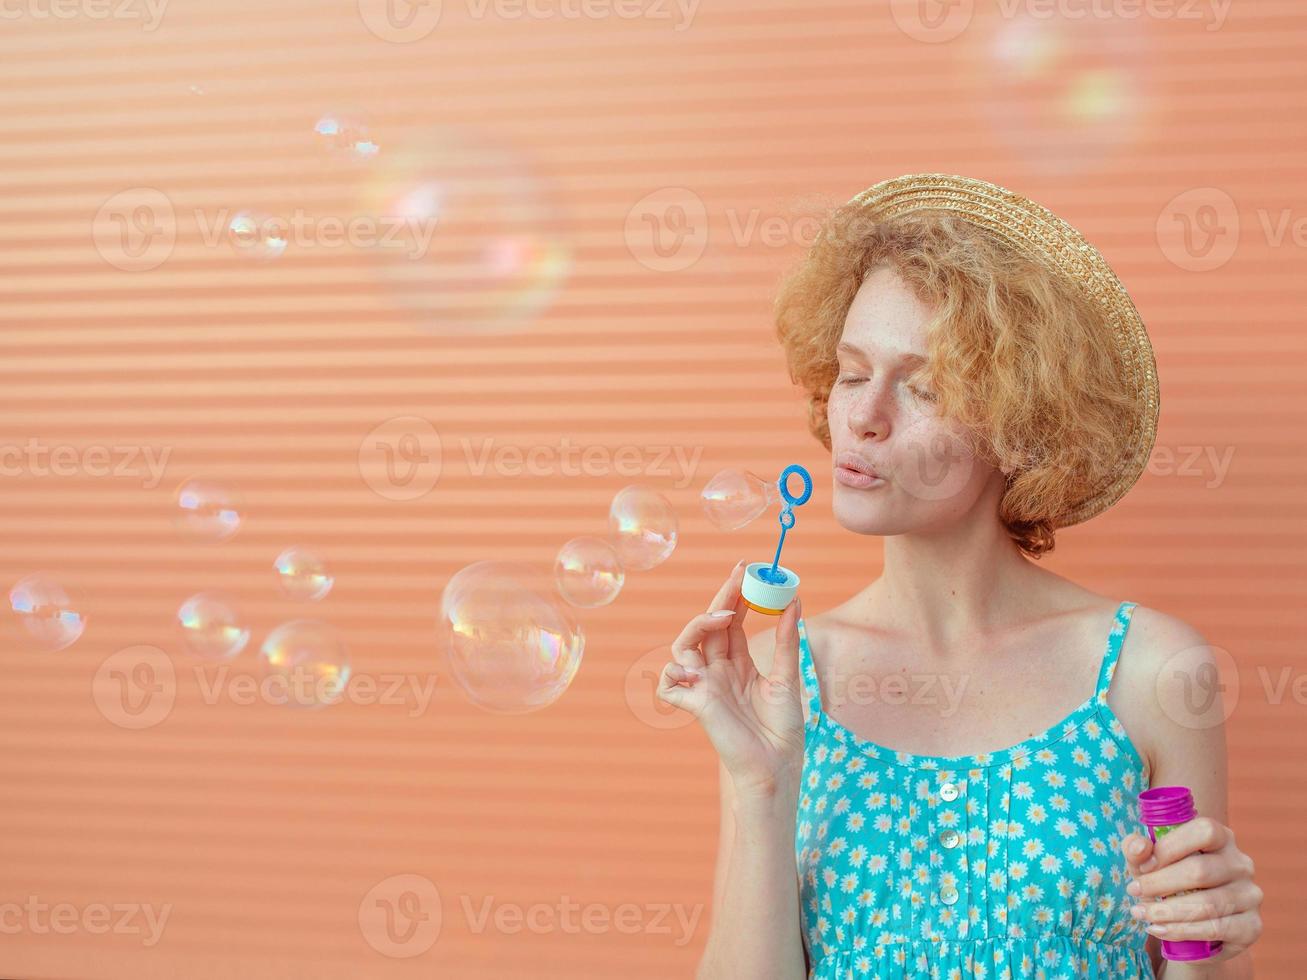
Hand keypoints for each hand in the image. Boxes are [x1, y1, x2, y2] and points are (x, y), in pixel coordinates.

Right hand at [655, 559, 804, 799]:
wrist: (777, 765)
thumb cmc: (782, 728)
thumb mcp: (788, 677)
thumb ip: (786, 640)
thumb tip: (794, 601)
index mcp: (738, 664)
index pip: (731, 622)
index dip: (735, 597)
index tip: (747, 571)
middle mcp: (717, 671)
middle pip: (708, 626)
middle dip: (720, 599)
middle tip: (738, 577)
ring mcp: (704, 687)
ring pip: (682, 646)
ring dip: (699, 625)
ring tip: (724, 617)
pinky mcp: (695, 704)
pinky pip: (669, 684)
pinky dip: (674, 673)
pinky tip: (694, 669)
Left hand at [1121, 819, 1262, 960]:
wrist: (1192, 924)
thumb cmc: (1167, 882)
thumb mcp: (1147, 863)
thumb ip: (1137, 849)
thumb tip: (1139, 847)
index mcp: (1221, 837)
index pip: (1204, 832)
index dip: (1170, 847)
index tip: (1143, 866)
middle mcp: (1241, 864)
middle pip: (1200, 870)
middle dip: (1160, 883)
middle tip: (1134, 891)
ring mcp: (1250, 895)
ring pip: (1208, 903)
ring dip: (1168, 911)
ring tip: (1142, 913)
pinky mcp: (1252, 926)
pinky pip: (1216, 928)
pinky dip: (1182, 930)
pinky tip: (1160, 930)